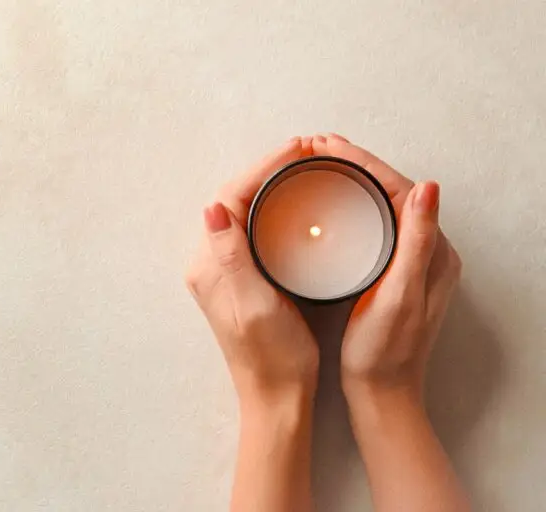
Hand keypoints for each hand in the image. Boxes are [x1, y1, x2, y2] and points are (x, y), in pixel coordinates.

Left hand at [185, 137, 319, 405]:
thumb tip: (213, 208)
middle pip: (233, 200)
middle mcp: (210, 265)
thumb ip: (232, 257)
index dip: (261, 169)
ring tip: (301, 168)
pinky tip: (292, 206)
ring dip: (268, 186)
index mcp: (210, 267)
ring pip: (242, 212)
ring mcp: (224, 272)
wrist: (276, 396)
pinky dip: (271, 210)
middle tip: (303, 153)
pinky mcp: (241, 280)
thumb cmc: (272, 357)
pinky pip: (251, 231)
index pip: (229, 199)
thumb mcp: (255, 305)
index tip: (296, 151)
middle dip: (265, 171)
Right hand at [311, 134, 462, 399]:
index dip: (364, 162)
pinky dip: (351, 206)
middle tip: (316, 147)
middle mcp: (425, 250)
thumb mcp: (400, 296)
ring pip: (379, 205)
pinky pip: (372, 224)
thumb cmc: (386, 351)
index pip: (400, 188)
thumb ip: (415, 243)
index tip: (328, 145)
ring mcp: (407, 261)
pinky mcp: (389, 272)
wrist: (382, 391)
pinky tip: (329, 204)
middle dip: (354, 164)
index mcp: (433, 251)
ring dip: (351, 181)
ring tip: (318, 165)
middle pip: (389, 190)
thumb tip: (428, 187)